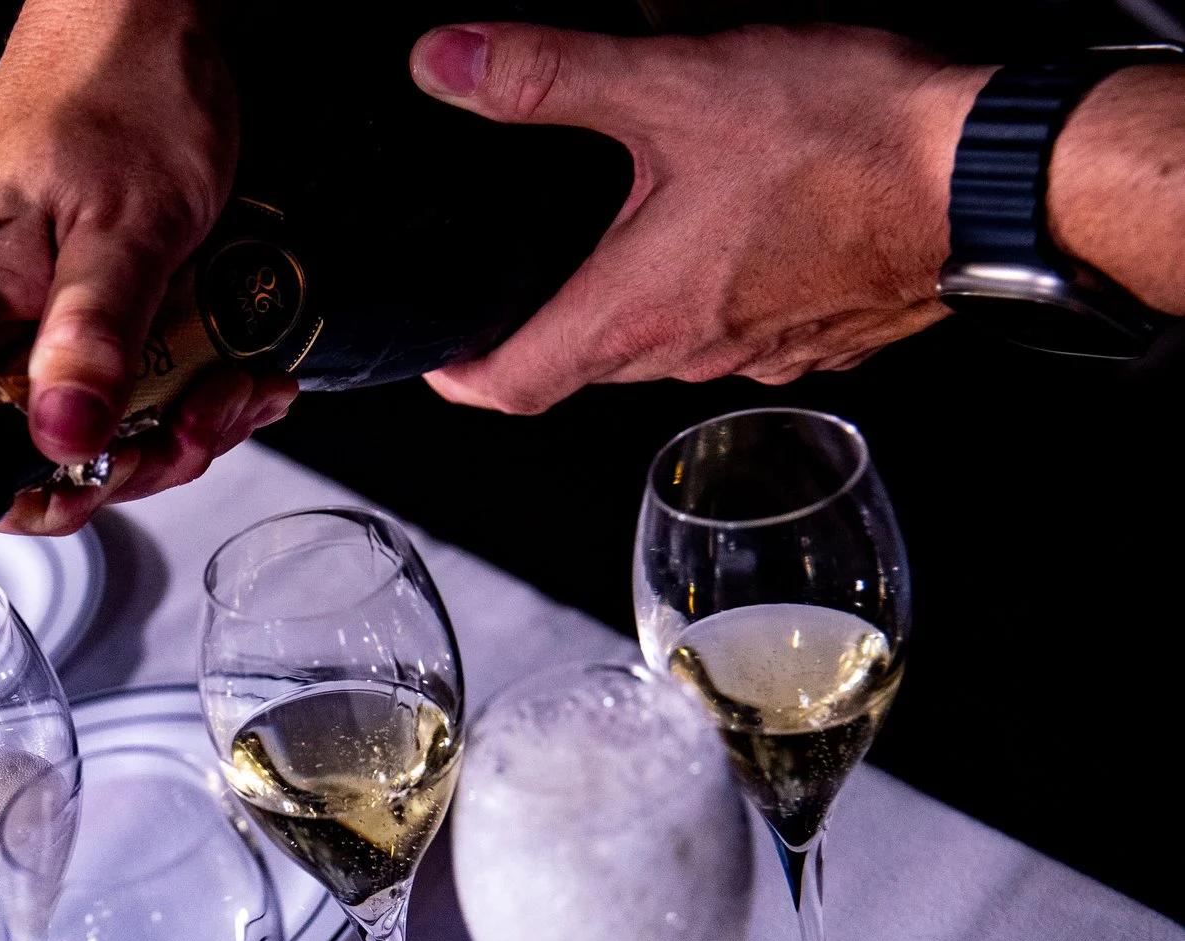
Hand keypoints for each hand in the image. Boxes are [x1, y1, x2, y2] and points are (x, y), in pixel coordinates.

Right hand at [0, 0, 295, 530]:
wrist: (146, 9)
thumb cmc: (121, 82)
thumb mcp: (127, 224)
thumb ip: (93, 337)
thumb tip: (62, 437)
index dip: (52, 486)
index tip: (130, 466)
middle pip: (51, 452)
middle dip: (149, 450)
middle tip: (215, 410)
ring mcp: (41, 316)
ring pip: (102, 421)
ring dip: (186, 419)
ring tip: (245, 380)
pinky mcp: (86, 304)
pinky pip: (131, 376)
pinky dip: (192, 383)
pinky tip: (240, 365)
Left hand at [407, 23, 991, 413]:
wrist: (994, 174)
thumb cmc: (846, 141)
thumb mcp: (671, 84)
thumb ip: (549, 74)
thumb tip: (448, 63)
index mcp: (634, 316)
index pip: (508, 386)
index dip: (459, 376)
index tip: (438, 360)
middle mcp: (690, 355)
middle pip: (584, 360)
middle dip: (552, 317)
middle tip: (534, 269)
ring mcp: (762, 354)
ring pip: (669, 341)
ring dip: (645, 294)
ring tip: (639, 224)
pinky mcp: (823, 335)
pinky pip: (747, 325)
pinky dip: (724, 287)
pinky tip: (741, 227)